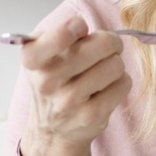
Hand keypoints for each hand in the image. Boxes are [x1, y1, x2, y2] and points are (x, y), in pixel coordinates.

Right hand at [19, 16, 130, 155]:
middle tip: (108, 47)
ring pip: (115, 65)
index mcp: (32, 60)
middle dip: (110, 42)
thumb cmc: (54, 81)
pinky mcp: (90, 116)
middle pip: (100, 45)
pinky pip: (123, 84)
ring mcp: (68, 101)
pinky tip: (109, 86)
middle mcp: (47, 82)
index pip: (56, 37)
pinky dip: (122, 81)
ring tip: (105, 70)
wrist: (53, 128)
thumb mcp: (44, 53)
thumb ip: (60, 34)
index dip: (74, 27)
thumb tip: (89, 33)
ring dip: (116, 64)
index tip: (80, 28)